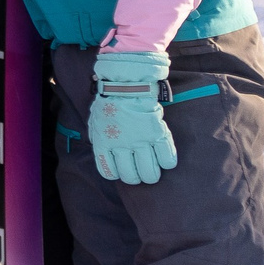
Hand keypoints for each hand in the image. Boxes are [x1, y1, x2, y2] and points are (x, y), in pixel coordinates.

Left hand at [89, 50, 178, 184]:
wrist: (126, 85)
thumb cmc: (109, 104)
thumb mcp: (95, 123)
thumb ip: (99, 139)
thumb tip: (105, 153)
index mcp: (103, 144)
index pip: (108, 172)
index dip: (116, 174)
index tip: (122, 170)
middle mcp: (121, 146)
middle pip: (130, 176)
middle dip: (136, 178)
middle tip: (140, 174)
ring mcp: (140, 141)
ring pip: (149, 172)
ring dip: (152, 176)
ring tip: (153, 173)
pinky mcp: (157, 134)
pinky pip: (167, 158)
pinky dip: (168, 163)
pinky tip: (166, 161)